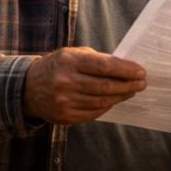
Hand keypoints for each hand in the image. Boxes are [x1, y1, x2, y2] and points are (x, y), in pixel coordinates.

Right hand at [22, 47, 146, 125]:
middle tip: (141, 83)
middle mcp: (65, 81)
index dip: (126, 70)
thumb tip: (127, 67)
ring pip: (102, 101)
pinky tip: (115, 100)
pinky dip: (107, 106)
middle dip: (129, 85)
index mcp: (69, 61)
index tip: (141, 71)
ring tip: (131, 91)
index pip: (105, 66)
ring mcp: (64, 101)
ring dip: (121, 97)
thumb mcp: (74, 54)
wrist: (28, 87)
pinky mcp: (64, 116)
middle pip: (106, 86)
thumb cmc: (58, 66)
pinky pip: (93, 113)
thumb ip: (98, 59)